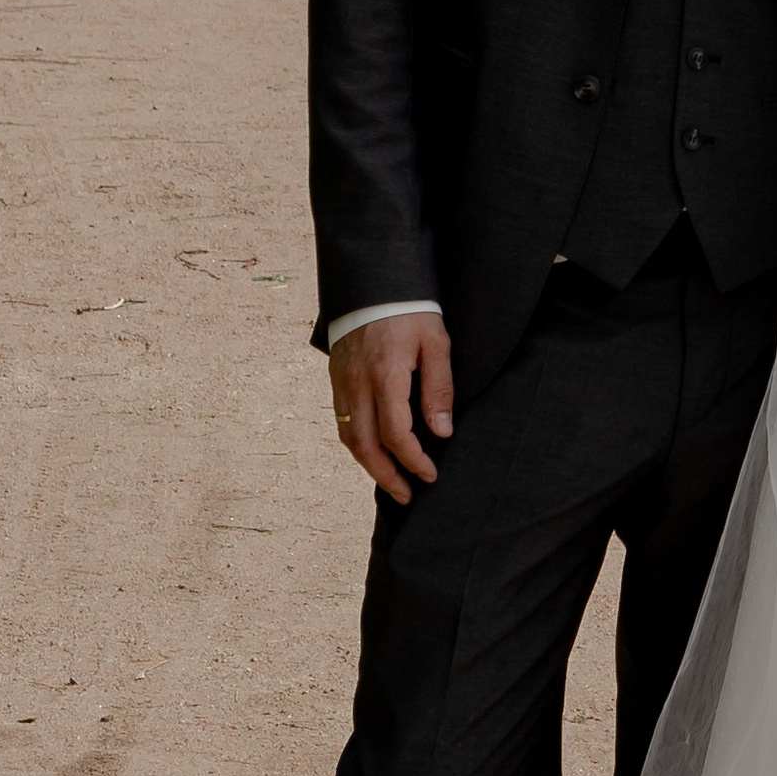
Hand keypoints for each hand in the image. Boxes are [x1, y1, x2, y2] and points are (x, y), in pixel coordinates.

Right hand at [328, 309, 454, 501]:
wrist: (374, 280)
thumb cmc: (411, 310)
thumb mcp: (436, 343)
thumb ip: (439, 389)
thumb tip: (441, 432)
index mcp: (385, 376)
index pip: (395, 435)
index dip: (413, 461)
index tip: (430, 475)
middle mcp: (357, 385)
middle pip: (365, 446)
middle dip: (386, 477)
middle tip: (407, 496)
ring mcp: (341, 382)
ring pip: (348, 438)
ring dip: (368, 466)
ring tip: (391, 482)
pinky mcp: (335, 377)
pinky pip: (341, 421)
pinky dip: (356, 444)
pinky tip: (372, 452)